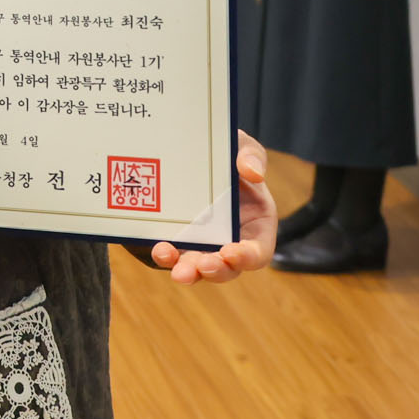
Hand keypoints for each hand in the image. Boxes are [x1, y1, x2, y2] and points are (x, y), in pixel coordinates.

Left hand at [150, 131, 275, 283]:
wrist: (188, 149)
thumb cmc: (223, 151)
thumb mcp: (241, 146)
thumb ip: (252, 154)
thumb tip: (254, 172)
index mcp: (254, 224)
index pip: (257, 252)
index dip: (247, 257)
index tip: (231, 253)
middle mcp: (228, 240)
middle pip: (226, 268)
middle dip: (215, 271)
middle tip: (202, 266)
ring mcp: (201, 242)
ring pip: (197, 267)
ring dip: (189, 271)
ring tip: (179, 272)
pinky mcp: (177, 238)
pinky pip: (172, 253)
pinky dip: (166, 255)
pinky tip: (160, 249)